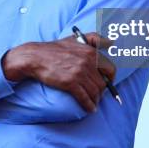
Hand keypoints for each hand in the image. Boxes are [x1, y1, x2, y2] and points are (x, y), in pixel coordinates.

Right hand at [1, 33, 115, 112]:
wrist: (35, 57)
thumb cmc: (55, 49)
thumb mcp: (76, 39)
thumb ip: (95, 39)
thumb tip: (112, 42)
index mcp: (91, 51)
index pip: (110, 68)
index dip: (111, 78)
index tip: (107, 83)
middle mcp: (87, 62)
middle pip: (103, 82)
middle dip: (103, 91)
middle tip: (98, 94)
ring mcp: (79, 73)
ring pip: (95, 91)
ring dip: (96, 99)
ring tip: (93, 102)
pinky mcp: (70, 83)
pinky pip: (85, 98)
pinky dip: (89, 105)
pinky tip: (90, 109)